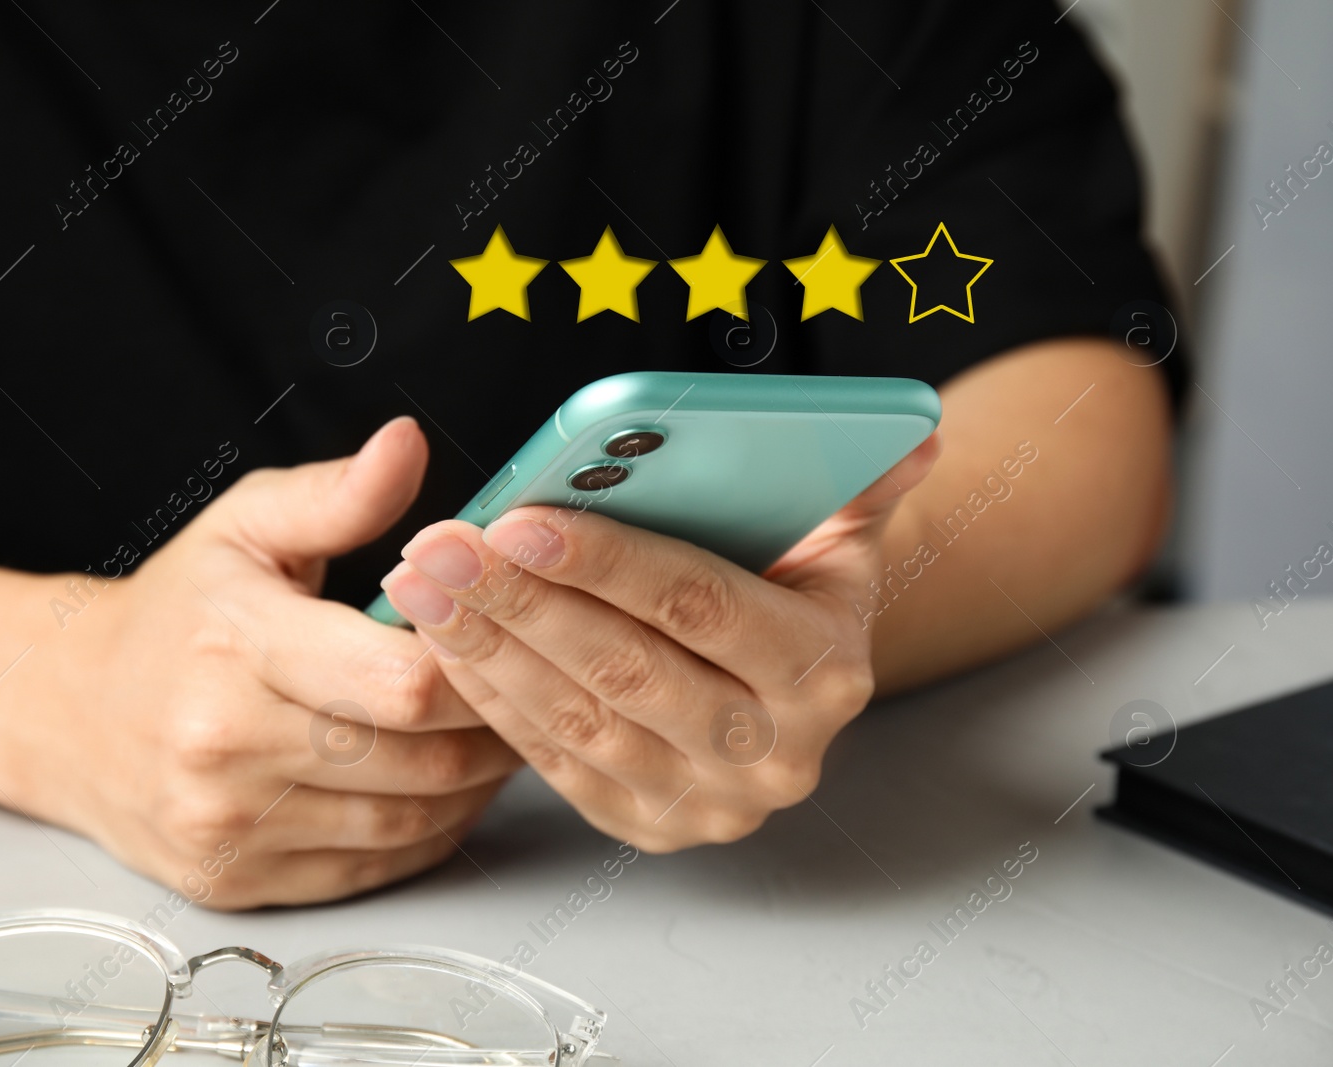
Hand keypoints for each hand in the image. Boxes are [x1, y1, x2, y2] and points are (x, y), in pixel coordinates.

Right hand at [0, 417, 520, 906]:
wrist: (69, 713)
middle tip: (524, 691)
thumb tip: (407, 444)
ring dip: (475, 786)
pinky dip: (430, 833)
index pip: (400, 681)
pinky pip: (374, 869)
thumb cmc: (176, 614)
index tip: (498, 639)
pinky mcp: (236, 880)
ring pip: (409, 822)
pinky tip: (445, 789)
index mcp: (237, 645)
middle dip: (492, 728)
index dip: (474, 664)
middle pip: (419, 759)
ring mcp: (228, 824)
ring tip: (496, 737)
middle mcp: (225, 745)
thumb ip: (337, 494)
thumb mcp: (245, 526)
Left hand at [379, 435, 940, 850]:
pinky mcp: (647, 824)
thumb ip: (861, 478)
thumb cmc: (796, 585)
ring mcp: (707, 801)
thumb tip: (912, 432)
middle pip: (626, 670)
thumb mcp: (840, 529)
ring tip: (420, 582)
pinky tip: (444, 640)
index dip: (606, 562)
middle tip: (441, 546)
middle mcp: (775, 752)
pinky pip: (552, 761)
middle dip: (520, 604)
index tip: (518, 519)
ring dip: (487, 648)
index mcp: (825, 668)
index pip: (701, 607)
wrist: (788, 688)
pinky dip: (490, 699)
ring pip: (578, 720)